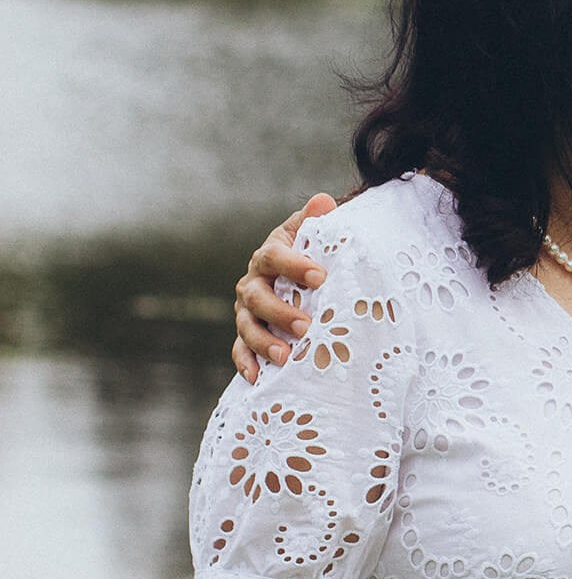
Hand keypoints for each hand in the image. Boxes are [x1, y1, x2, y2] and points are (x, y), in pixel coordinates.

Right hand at [231, 194, 335, 382]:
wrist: (298, 273)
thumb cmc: (310, 252)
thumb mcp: (313, 233)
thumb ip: (317, 219)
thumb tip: (324, 201)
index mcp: (269, 254)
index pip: (276, 257)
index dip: (295, 266)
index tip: (320, 277)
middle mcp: (252, 282)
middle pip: (258, 297)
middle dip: (280, 312)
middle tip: (305, 326)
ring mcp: (246, 310)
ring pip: (247, 326)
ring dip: (264, 342)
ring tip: (285, 356)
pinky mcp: (245, 333)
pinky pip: (240, 350)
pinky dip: (246, 363)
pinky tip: (258, 378)